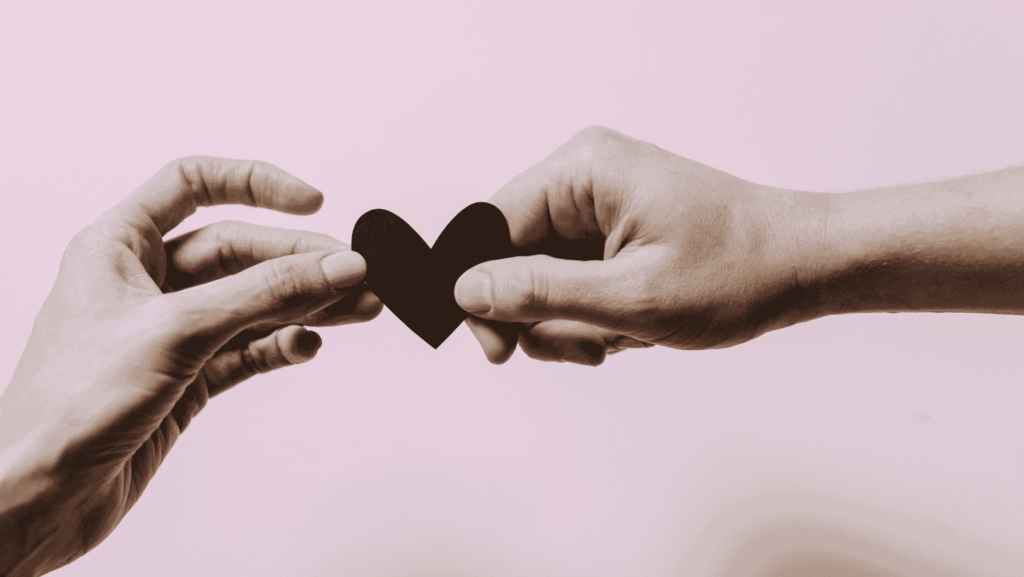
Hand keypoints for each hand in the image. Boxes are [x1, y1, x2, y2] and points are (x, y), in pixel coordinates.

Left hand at [0, 158, 381, 575]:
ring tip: (359, 308)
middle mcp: (145, 282)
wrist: (43, 497)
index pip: (193, 183)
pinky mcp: (188, 377)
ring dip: (306, 304)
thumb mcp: (178, 330)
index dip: (255, 183)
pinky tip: (308, 346)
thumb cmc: (70, 407)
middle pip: (239, 250)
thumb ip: (264, 294)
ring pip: (252, 301)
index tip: (311, 201)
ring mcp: (170, 331)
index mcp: (119, 246)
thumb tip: (335, 265)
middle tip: (355, 274)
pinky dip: (283, 345)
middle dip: (300, 261)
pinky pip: (249, 348)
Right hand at [454, 126, 825, 364]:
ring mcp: (599, 207)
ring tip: (620, 338)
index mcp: (582, 171)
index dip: (482, 292)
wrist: (804, 266)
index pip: (490, 227)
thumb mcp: (630, 296)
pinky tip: (629, 330)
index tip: (497, 350)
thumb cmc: (737, 271)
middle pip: (513, 258)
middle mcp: (584, 179)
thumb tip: (466, 291)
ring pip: (542, 280)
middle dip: (543, 316)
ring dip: (572, 324)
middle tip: (585, 349)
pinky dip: (592, 318)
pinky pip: (572, 283)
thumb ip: (540, 293)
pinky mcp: (614, 233)